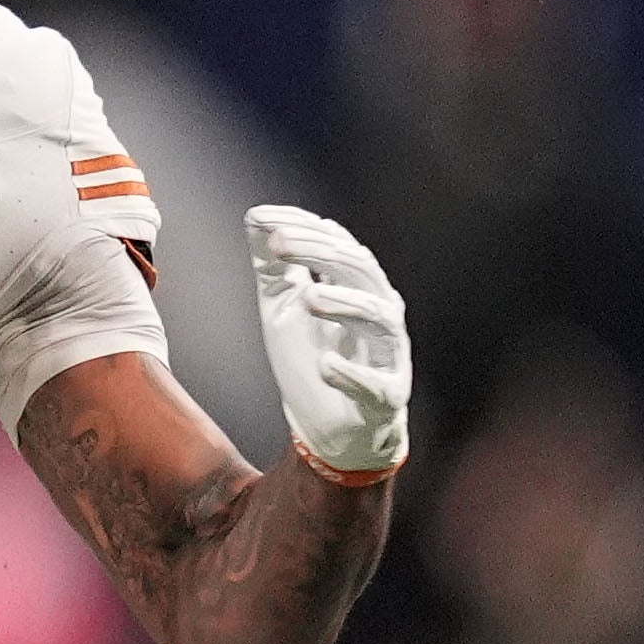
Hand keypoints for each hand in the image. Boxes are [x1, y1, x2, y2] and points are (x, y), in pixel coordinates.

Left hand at [247, 204, 408, 478]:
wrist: (331, 427)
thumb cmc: (311, 357)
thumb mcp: (283, 304)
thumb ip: (273, 265)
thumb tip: (256, 216)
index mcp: (357, 285)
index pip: (336, 244)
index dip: (304, 229)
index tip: (262, 221)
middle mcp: (379, 310)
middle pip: (358, 270)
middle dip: (318, 253)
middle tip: (278, 244)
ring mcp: (387, 352)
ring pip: (378, 318)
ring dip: (345, 305)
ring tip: (309, 297)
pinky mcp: (386, 396)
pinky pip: (376, 385)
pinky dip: (351, 375)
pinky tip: (326, 366)